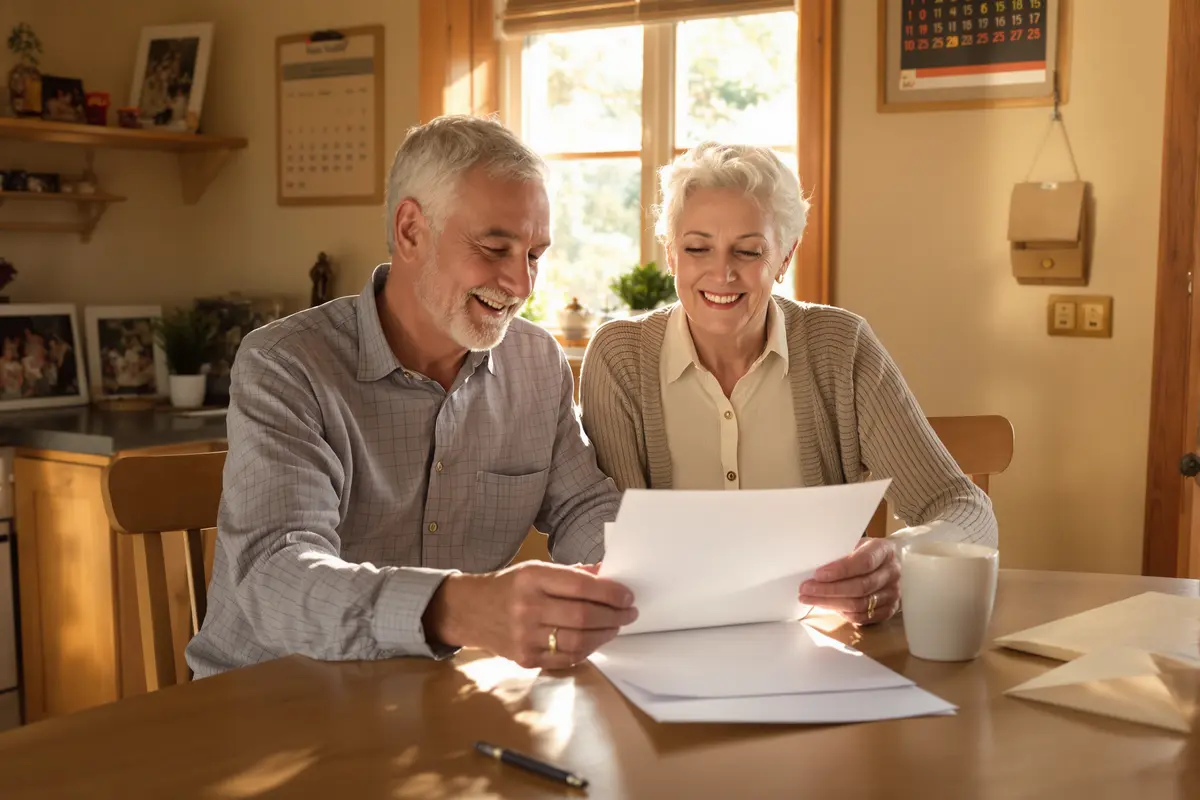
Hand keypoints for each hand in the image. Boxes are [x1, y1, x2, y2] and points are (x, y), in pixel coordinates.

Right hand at [423, 561, 636, 668]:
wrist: (469, 611)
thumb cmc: (509, 587)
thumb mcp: (536, 569)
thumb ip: (572, 574)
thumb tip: (607, 575)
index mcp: (532, 578)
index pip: (581, 586)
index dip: (610, 593)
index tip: (627, 596)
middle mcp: (527, 607)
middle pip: (584, 616)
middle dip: (614, 616)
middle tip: (629, 613)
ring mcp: (525, 637)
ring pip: (579, 641)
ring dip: (605, 635)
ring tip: (615, 627)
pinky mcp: (525, 659)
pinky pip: (567, 658)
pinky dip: (588, 650)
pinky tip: (595, 640)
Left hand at [799, 538, 900, 625]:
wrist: (883, 562)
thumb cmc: (863, 552)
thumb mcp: (853, 544)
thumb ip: (839, 553)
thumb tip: (812, 567)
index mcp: (884, 550)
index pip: (864, 562)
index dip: (840, 570)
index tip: (818, 574)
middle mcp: (892, 572)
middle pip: (860, 586)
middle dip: (829, 589)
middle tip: (807, 589)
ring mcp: (893, 592)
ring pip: (859, 604)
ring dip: (831, 603)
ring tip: (810, 598)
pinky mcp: (888, 609)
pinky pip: (863, 617)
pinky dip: (843, 613)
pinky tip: (828, 606)